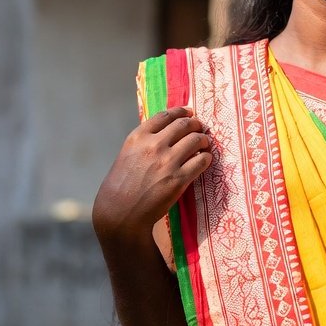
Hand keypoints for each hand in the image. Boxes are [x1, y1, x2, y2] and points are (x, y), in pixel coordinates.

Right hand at [92, 107, 212, 244]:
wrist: (119, 213)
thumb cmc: (120, 186)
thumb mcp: (127, 155)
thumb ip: (144, 142)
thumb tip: (166, 133)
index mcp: (138, 137)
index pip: (165, 116)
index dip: (180, 112)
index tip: (188, 112)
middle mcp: (153, 145)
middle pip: (184, 124)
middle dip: (195, 124)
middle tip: (200, 128)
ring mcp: (167, 162)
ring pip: (196, 139)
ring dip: (204, 140)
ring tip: (204, 144)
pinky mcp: (179, 179)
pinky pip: (202, 161)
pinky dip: (206, 158)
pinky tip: (205, 160)